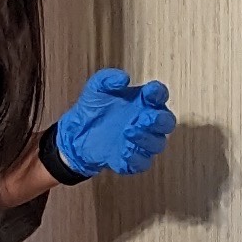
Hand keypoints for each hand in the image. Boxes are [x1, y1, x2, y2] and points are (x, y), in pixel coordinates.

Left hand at [50, 67, 173, 178]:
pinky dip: (135, 158)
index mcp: (143, 101)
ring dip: (146, 138)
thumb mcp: (96, 88)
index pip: (159, 95)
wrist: (75, 134)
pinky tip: (124, 152)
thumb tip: (123, 78)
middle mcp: (147, 121)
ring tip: (128, 132)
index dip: (158, 94)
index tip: (149, 92)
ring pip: (157, 144)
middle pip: (166, 122)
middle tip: (144, 118)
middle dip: (159, 120)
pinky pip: (142, 163)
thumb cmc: (92, 109)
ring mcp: (141, 141)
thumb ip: (108, 78)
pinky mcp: (132, 160)